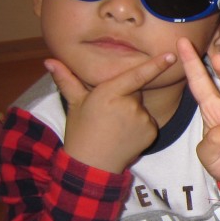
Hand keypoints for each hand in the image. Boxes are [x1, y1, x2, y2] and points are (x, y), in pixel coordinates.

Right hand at [45, 53, 176, 172]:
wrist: (92, 165)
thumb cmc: (81, 131)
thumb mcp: (74, 104)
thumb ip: (67, 80)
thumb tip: (48, 60)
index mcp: (109, 93)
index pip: (136, 75)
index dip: (154, 64)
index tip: (170, 56)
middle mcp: (129, 104)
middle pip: (135, 90)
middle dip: (126, 96)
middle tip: (108, 112)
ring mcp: (142, 119)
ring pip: (141, 106)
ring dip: (132, 111)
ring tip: (115, 126)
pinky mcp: (151, 131)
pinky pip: (148, 121)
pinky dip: (140, 125)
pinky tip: (125, 135)